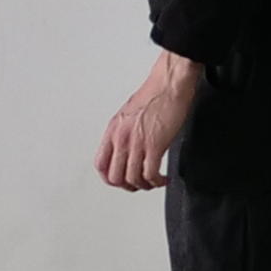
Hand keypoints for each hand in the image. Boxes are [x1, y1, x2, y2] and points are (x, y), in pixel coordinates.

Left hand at [96, 49, 203, 189]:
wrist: (170, 83)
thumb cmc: (155, 93)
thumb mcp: (130, 113)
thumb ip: (125, 131)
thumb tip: (128, 147)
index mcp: (113, 130)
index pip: (100, 164)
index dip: (110, 178)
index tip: (120, 181)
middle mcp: (121, 138)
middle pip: (115, 177)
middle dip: (128, 186)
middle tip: (139, 185)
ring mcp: (137, 142)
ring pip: (132, 179)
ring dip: (144, 186)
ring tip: (154, 182)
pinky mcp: (155, 145)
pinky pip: (150, 174)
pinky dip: (157, 181)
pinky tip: (163, 178)